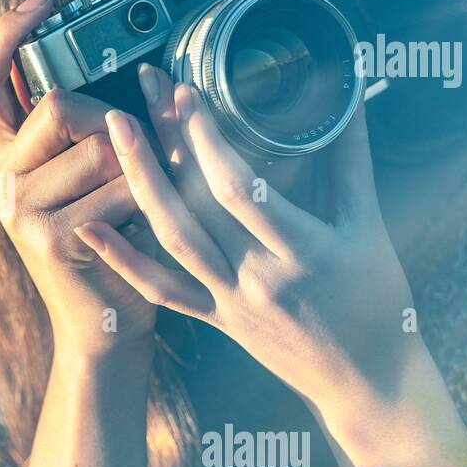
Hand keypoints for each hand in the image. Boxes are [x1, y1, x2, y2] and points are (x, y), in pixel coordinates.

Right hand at [0, 0, 155, 358]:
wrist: (102, 319)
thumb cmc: (104, 234)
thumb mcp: (81, 172)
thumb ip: (78, 125)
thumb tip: (106, 59)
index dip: (6, 32)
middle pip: (55, 104)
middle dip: (107, 118)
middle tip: (130, 149)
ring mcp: (19, 210)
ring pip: (97, 145)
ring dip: (140, 161)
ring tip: (147, 187)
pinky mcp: (50, 238)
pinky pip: (119, 186)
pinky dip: (150, 193)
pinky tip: (151, 212)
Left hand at [75, 63, 466, 466]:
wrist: (367, 381)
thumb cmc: (377, 297)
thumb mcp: (370, 225)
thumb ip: (350, 155)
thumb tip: (349, 86)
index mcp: (304, 251)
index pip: (242, 190)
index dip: (209, 140)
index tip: (188, 91)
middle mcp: (259, 278)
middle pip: (197, 204)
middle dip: (166, 140)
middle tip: (143, 85)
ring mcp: (229, 301)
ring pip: (171, 241)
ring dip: (138, 183)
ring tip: (114, 131)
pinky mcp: (213, 318)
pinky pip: (161, 289)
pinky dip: (122, 260)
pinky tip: (88, 228)